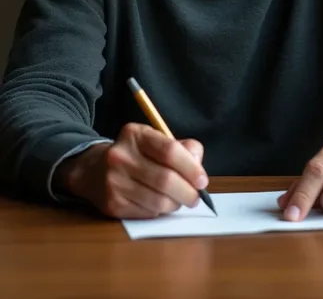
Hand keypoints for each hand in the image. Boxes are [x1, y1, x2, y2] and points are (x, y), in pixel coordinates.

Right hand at [54, 122, 208, 218]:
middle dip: (187, 192)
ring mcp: (113, 181)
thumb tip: (198, 168)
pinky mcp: (112, 204)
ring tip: (178, 201)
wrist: (94, 169)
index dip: (191, 168)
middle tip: (195, 197)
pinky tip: (159, 204)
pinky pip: (146, 213)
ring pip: (157, 200)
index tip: (202, 181)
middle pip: (165, 179)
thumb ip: (184, 149)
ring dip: (175, 204)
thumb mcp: (157, 140)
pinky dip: (159, 211)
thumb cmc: (136, 154)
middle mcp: (121, 155)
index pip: (169, 151)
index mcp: (135, 134)